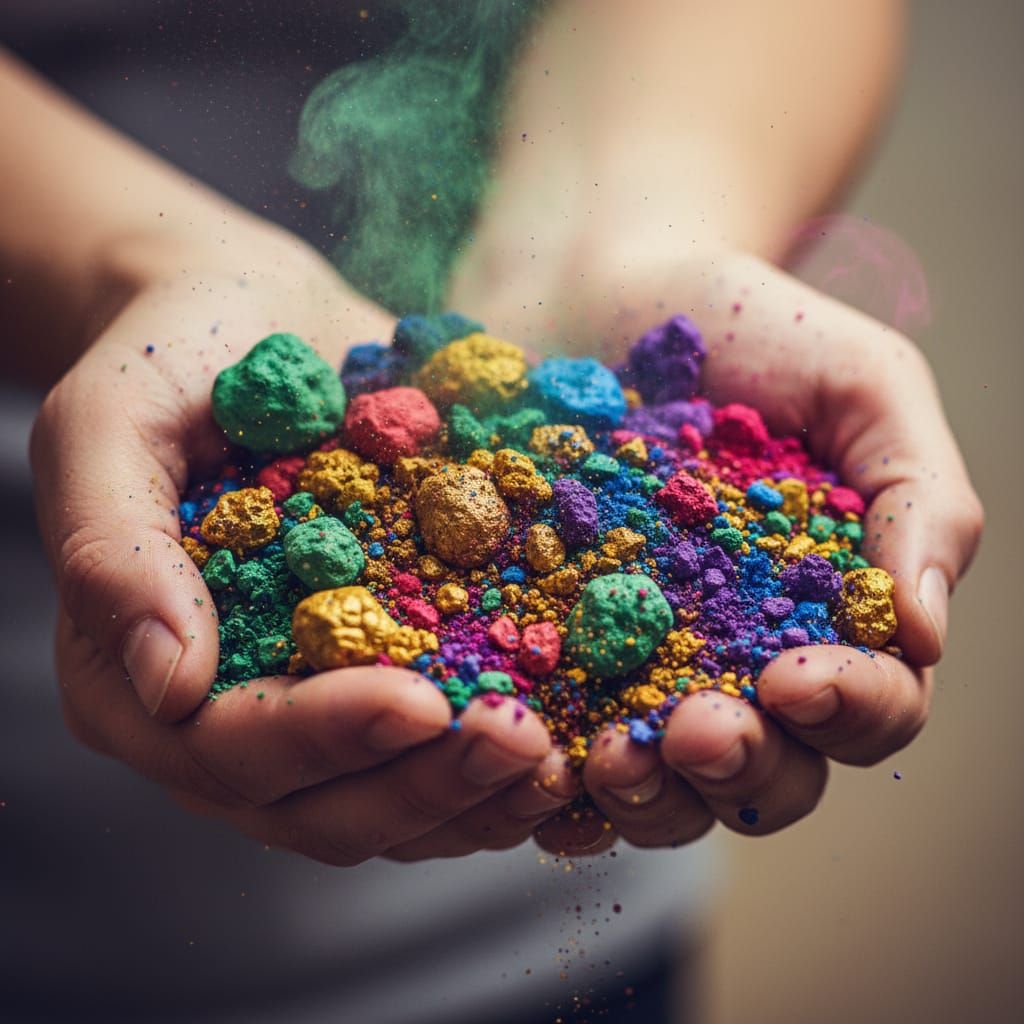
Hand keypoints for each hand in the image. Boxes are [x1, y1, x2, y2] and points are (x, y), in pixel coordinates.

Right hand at [30, 227, 573, 864]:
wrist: (261, 320)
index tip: (418, 702)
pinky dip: (498, 761)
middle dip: (423, 782)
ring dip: (478, 794)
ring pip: (391, 802)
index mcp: (136, 676)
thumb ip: (114, 548)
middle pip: (321, 806)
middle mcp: (226, 713)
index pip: (226, 747)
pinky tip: (570, 733)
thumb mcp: (109, 423)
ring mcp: (310, 706)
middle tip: (518, 740)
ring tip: (559, 757)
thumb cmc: (174, 356)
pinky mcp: (382, 675)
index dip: (323, 738)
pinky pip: (439, 752)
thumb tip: (169, 681)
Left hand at [475, 250, 982, 854]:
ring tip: (604, 758)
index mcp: (828, 613)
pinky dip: (549, 775)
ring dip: (644, 795)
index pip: (870, 705)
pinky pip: (555, 741)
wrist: (597, 287)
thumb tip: (924, 634)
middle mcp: (739, 660)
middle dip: (741, 770)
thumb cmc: (744, 326)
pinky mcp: (545, 650)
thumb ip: (916, 497)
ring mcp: (637, 664)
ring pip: (661, 784)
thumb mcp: (862, 384)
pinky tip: (532, 764)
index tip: (796, 676)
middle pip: (767, 774)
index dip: (849, 710)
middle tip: (695, 731)